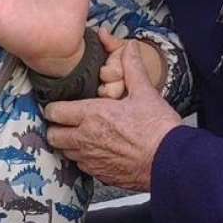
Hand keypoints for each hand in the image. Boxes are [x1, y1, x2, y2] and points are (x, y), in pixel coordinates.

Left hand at [45, 42, 182, 190]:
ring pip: (65, 152)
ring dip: (69, 144)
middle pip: (52, 135)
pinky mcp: (100, 174)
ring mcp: (91, 160)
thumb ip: (132, 68)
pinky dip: (83, 159)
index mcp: (91, 115)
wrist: (170, 161)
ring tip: (82, 135)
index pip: (54, 112)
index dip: (54, 107)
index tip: (59, 105)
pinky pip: (81, 166)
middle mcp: (85, 139)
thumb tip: (129, 48)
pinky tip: (97, 151)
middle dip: (56, 127)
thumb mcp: (145, 92)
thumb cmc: (158, 128)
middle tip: (67, 121)